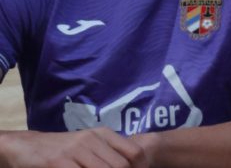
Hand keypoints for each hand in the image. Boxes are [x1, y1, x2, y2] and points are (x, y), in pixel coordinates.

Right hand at [0, 128, 148, 167]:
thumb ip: (109, 153)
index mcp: (103, 134)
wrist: (28, 146)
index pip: (134, 152)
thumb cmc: (65, 149)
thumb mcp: (90, 145)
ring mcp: (74, 150)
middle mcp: (91, 139)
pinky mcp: (57, 162)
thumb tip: (132, 165)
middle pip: (120, 166)